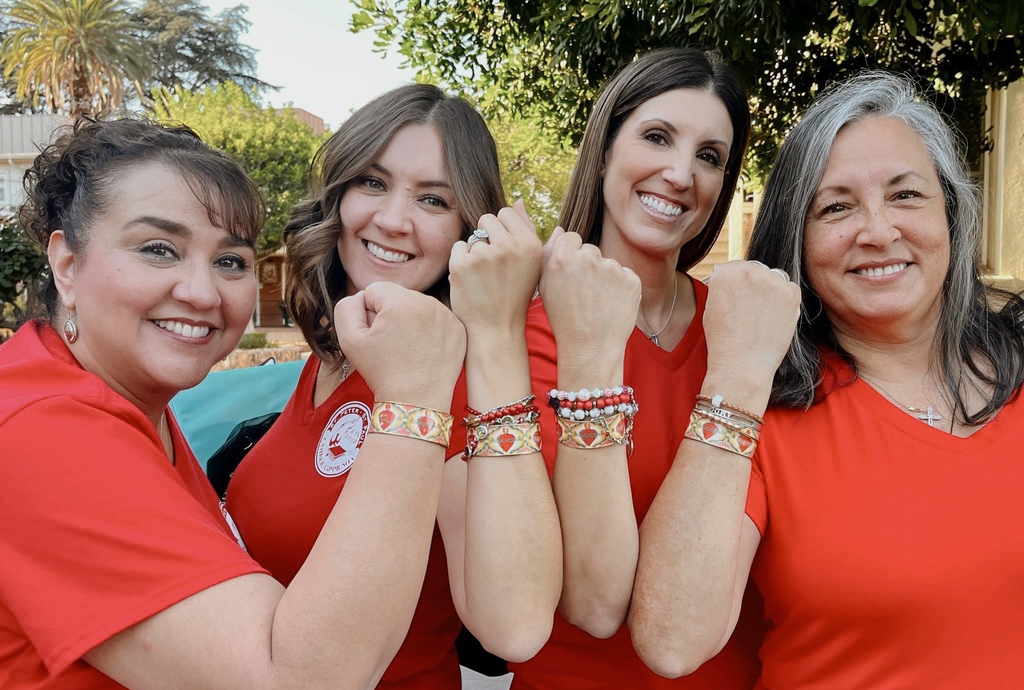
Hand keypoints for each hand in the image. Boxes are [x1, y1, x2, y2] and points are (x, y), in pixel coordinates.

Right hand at [334, 282, 465, 410]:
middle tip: (390, 345)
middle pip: (398, 296)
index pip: (374, 290)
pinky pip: (436, 319)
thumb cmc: (382, 372)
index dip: (367, 313)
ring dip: (409, 321)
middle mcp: (428, 302)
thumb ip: (346, 307)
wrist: (416, 402)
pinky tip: (423, 351)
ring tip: (407, 349)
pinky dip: (427, 331)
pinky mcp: (458, 329)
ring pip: (417, 307)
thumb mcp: (349, 340)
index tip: (375, 335)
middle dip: (389, 315)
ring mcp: (447, 315)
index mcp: (401, 301)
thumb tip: (361, 297)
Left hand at [449, 199, 542, 338]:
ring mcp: (484, 254)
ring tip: (484, 277)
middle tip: (493, 265)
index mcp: (530, 243)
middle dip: (487, 237)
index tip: (504, 251)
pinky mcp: (462, 264)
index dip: (502, 230)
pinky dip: (461, 262)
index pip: (507, 212)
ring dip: (475, 252)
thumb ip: (527, 229)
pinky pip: (458, 248)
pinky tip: (472, 280)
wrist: (497, 329)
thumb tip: (519, 201)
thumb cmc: (515, 294)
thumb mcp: (532, 263)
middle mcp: (509, 246)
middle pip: (487, 219)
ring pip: (473, 237)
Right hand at [538, 230, 640, 367]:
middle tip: (584, 294)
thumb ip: (549, 254)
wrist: (590, 348)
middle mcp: (589, 258)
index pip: (571, 239)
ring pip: (608, 264)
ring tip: (597, 303)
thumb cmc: (563, 319)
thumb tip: (561, 229)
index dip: (570, 257)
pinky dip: (620, 289)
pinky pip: (625, 276)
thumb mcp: (545, 287)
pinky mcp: (632, 279)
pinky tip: (610, 306)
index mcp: (563, 257)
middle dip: (588, 266)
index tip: (571, 275)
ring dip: (604, 278)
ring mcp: (613, 268)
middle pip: (590, 251)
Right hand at [703, 260, 800, 385]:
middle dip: (755, 285)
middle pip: (756, 269)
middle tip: (752, 310)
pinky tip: (774, 317)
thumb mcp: (711, 306)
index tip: (740, 300)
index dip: (738, 284)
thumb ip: (723, 286)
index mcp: (725, 271)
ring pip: (774, 277)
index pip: (736, 267)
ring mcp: (772, 280)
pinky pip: (790, 288)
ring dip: (771, 290)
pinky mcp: (790, 293)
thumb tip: (734, 279)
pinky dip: (786, 299)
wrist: (741, 363)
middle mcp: (748, 270)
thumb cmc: (723, 341)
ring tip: (762, 315)